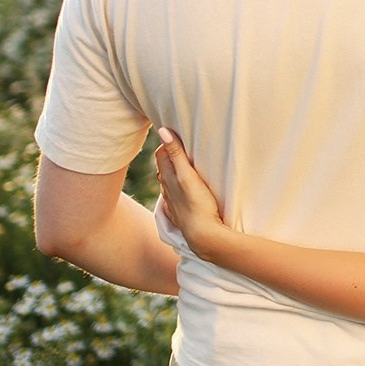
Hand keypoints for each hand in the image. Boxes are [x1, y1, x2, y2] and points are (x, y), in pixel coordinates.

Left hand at [153, 128, 227, 252]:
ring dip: (173, 176)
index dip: (167, 144)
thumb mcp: (187, 175)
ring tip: (184, 169)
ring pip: (168, 186)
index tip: (178, 136)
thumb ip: (176, 153)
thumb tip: (162, 130)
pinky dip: (176, 194)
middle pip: (163, 169)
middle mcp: (166, 190)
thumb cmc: (197, 203)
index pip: (161, 154)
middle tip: (182, 149)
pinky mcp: (180, 215)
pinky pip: (174, 202)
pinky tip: (182, 196)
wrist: (203, 235)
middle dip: (169, 158)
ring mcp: (173, 204)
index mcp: (167, 178)